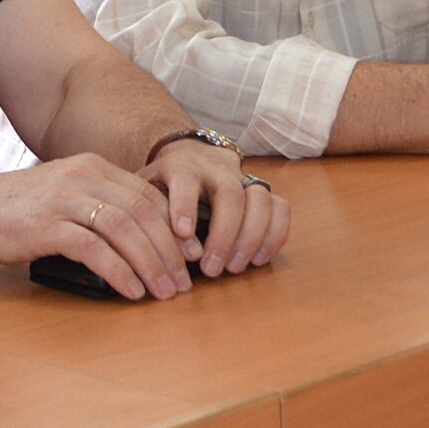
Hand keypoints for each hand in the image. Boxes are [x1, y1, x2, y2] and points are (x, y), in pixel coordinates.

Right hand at [0, 154, 186, 299]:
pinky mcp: (47, 226)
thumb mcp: (64, 195)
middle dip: (170, 251)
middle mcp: (83, 177)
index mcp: (92, 167)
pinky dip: (119, 271)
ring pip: (125, 230)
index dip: (176, 228)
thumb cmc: (17, 210)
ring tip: (164, 292)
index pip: (149, 196)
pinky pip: (95, 249)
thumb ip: (98, 206)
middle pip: (143, 213)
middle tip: (184, 282)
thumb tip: (141, 237)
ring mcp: (65, 199)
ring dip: (151, 264)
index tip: (191, 257)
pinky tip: (132, 291)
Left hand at [145, 138, 288, 277]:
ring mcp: (244, 180)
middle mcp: (217, 170)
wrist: (190, 158)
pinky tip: (258, 261)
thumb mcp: (147, 193)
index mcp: (183, 166)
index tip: (182, 234)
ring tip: (234, 268)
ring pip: (261, 199)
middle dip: (224, 235)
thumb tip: (170, 253)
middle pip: (230, 194)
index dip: (185, 205)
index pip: (185, 178)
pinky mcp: (263, 193)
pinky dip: (275, 235)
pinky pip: (281, 208)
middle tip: (210, 269)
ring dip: (252, 237)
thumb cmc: (165, 185)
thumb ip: (153, 217)